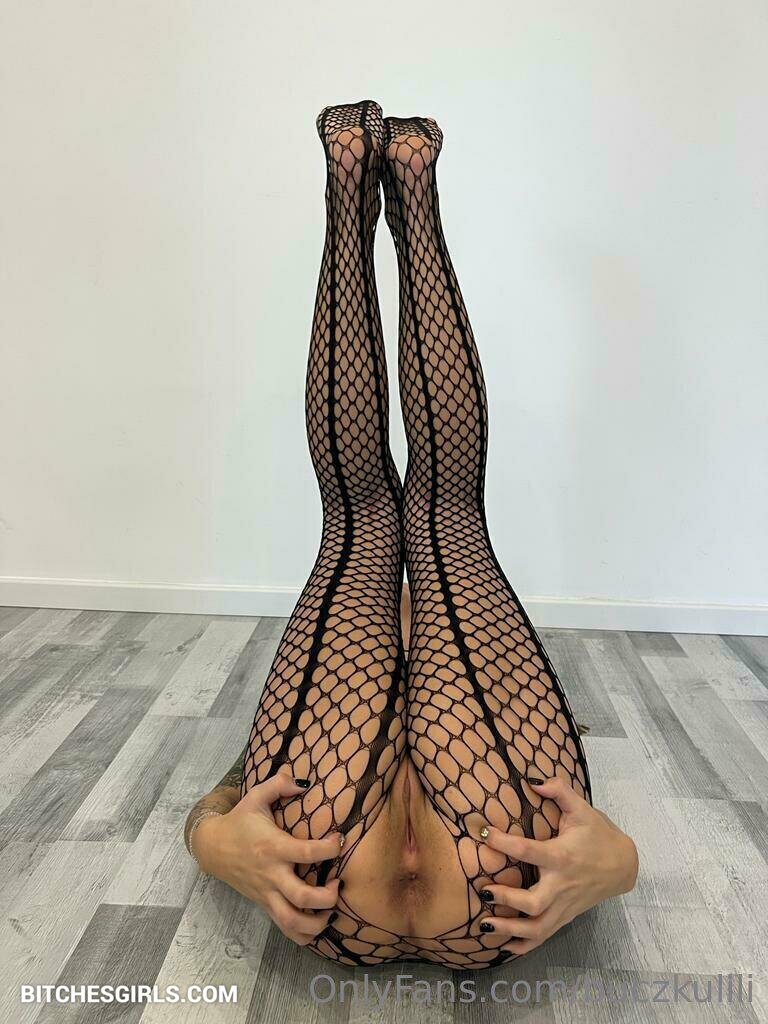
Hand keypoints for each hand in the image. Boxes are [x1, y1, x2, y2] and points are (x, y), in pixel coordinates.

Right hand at [192, 773, 342, 945]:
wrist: (212, 847)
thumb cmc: (239, 821)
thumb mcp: (255, 796)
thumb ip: (279, 784)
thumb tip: (304, 782)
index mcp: (273, 847)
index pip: (307, 852)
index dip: (330, 848)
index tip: (340, 840)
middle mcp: (271, 874)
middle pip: (303, 897)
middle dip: (328, 896)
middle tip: (338, 883)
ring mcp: (267, 894)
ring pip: (293, 922)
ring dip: (318, 922)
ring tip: (330, 908)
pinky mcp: (264, 904)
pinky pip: (285, 929)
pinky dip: (304, 934)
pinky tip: (318, 922)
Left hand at [479, 776, 637, 954]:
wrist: (624, 865)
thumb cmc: (599, 834)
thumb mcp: (582, 809)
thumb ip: (559, 790)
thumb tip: (533, 781)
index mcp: (563, 856)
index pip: (529, 851)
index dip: (505, 843)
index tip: (484, 834)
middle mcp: (562, 885)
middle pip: (534, 903)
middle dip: (507, 900)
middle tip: (484, 891)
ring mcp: (564, 905)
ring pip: (537, 928)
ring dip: (509, 930)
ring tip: (484, 925)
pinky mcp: (566, 916)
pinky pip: (544, 936)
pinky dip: (524, 944)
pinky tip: (504, 945)